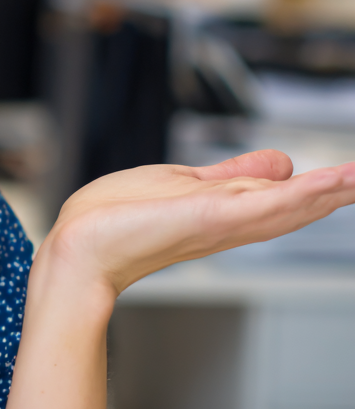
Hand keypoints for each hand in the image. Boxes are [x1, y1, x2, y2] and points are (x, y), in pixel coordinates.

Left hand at [44, 150, 354, 293]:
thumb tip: (279, 163)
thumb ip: (230, 175)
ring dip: (333, 191)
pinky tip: (334, 182)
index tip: (352, 176)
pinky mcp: (212, 219)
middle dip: (336, 191)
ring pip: (292, 205)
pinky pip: (266, 204)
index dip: (321, 187)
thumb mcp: (184, 184)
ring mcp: (224, 222)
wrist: (80, 245)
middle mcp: (232, 221)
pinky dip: (305, 193)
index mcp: (226, 211)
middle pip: (297, 204)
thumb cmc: (116, 218)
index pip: (284, 196)